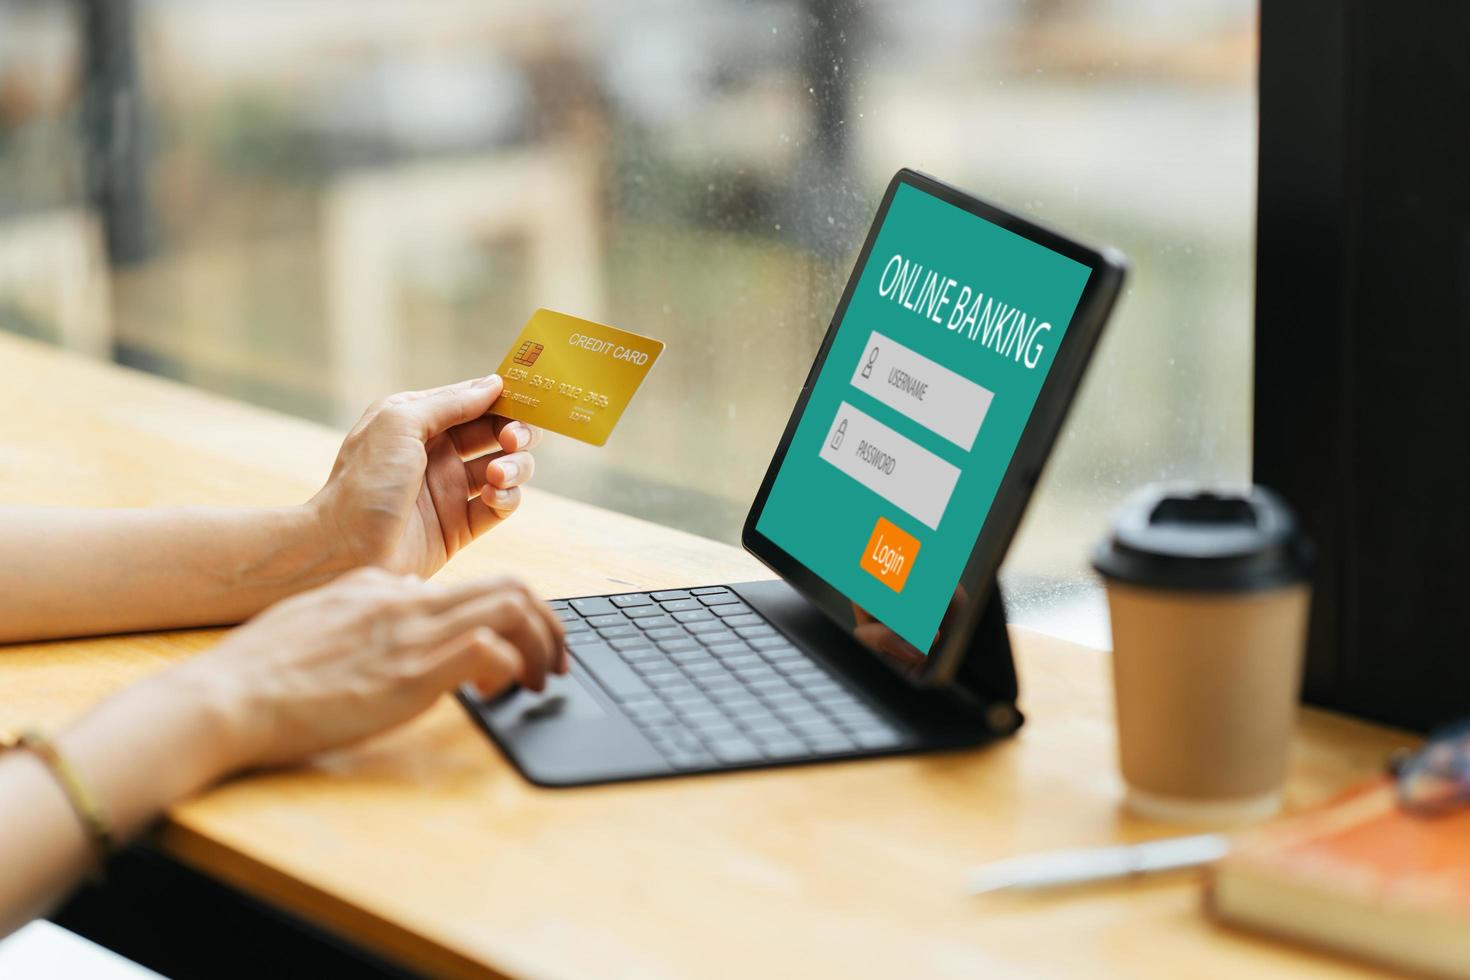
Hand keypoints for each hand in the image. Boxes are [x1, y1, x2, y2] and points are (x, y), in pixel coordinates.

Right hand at [178, 568, 565, 769]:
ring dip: (543, 645)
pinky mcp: (410, 673)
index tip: (525, 643)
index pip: (478, 584)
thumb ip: (369, 606)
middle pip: (513, 587)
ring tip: (544, 679)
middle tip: (557, 661)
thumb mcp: (323, 616)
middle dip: (549, 624)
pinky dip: (511, 670)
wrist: (227, 696)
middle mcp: (408, 602)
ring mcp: (411, 634)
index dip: (515, 613)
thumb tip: (404, 602)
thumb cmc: (264, 668)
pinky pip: (490, 651)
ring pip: (513, 610)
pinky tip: (501, 694)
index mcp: (388, 588)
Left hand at [309, 376, 543, 579]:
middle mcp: (437, 452)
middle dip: (515, 432)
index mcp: (419, 421)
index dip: (504, 399)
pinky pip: (501, 504)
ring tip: (497, 475)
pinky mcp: (460, 526)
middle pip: (497, 433)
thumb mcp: (400, 424)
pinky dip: (507, 497)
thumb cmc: (362, 482)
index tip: (530, 400)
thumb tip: (494, 384)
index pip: (475, 401)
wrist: (342, 550)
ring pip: (506, 467)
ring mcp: (450, 489)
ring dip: (514, 466)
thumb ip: (450, 403)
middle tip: (512, 440)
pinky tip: (493, 497)